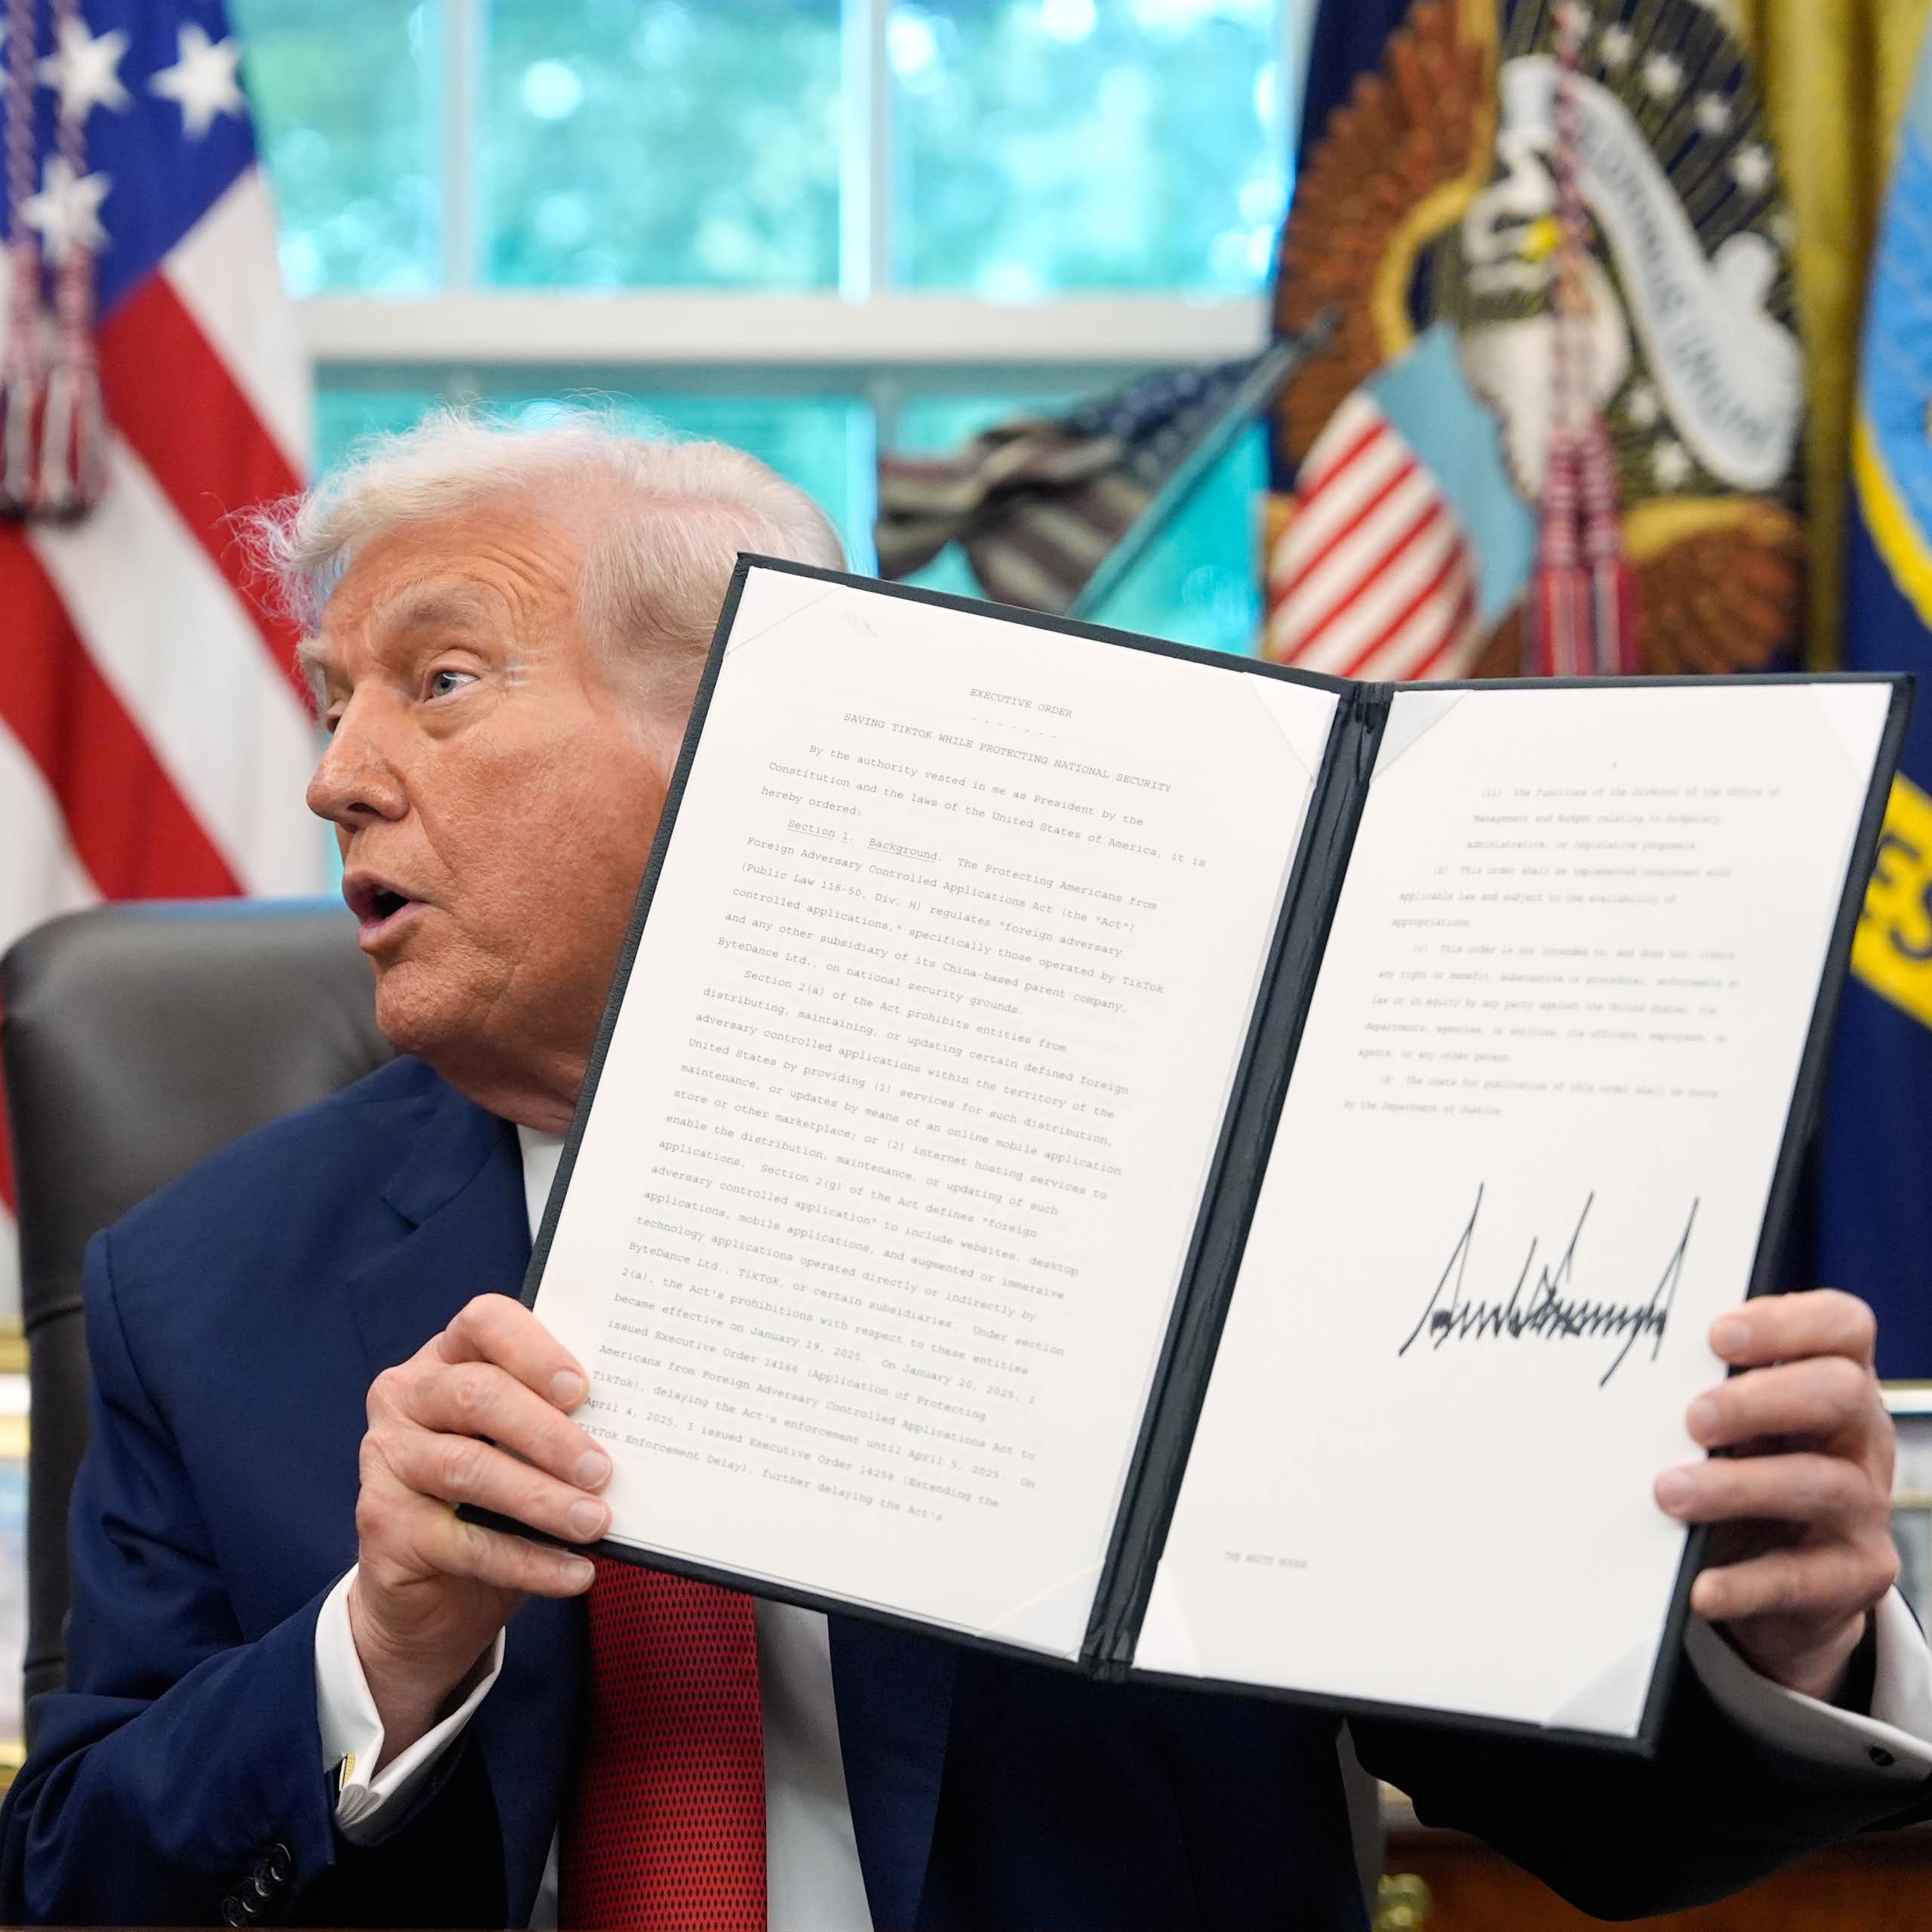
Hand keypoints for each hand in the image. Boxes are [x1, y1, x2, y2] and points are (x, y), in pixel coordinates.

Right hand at [350, 1294, 610, 1761]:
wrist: (433, 1590)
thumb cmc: (496, 1496)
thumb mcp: (524, 1448)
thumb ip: (559, 1423)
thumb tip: (636, 1428)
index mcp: (447, 1356)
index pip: (485, 1322)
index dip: (535, 1351)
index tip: (582, 1390)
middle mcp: (407, 1396)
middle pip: (478, 1395)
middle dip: (549, 1434)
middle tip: (602, 1470)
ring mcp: (387, 1458)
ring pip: (469, 1469)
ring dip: (542, 1499)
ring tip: (597, 1523)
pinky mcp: (383, 1523)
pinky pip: (463, 1541)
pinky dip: (527, 1561)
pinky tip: (574, 1572)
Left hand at [1655, 1290, 1898, 1702]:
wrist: (1780, 1574)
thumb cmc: (1745, 1467)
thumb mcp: (1733, 1422)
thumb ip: (1702, 1385)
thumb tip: (1621, 1362)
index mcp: (1832, 1379)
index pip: (1843, 1326)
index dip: (1788, 1322)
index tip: (1718, 1334)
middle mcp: (1858, 1437)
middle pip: (1840, 1393)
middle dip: (1761, 1400)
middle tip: (1693, 1418)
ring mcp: (1862, 1507)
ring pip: (1820, 1484)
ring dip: (1737, 1487)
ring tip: (1668, 1493)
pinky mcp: (1852, 1576)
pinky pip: (1803, 1579)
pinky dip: (1746, 1583)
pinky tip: (1701, 1585)